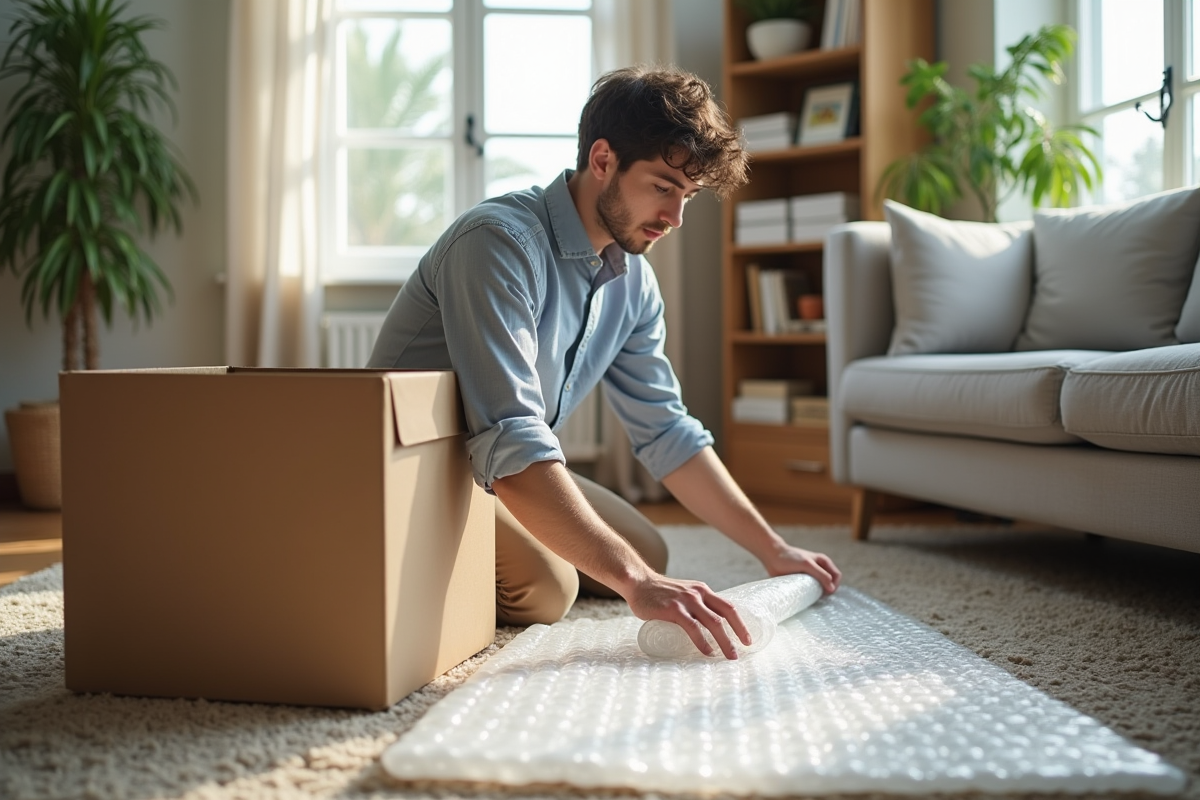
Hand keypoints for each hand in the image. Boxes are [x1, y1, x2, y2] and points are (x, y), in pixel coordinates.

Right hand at [622, 574, 751, 659]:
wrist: (637, 583)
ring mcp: (686, 601)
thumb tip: (704, 628)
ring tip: (729, 656)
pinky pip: (693, 627)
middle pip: (726, 615)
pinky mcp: (673, 609)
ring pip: (713, 622)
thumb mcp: (683, 595)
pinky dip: (702, 641)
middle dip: (738, 634)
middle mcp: (698, 594)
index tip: (747, 639)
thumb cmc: (659, 593)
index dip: (740, 624)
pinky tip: (708, 651)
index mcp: (703, 591)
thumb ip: (693, 606)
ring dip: (724, 641)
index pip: (728, 607)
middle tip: (742, 652)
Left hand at [761, 544, 841, 593]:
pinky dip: (811, 594)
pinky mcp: (803, 580)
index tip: (825, 593)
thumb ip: (821, 575)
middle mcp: (819, 568)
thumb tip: (832, 589)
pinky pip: (812, 589)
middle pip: (830, 583)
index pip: (836, 576)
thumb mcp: (807, 565)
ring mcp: (811, 574)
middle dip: (827, 591)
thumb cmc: (790, 557)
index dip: (834, 585)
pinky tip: (806, 597)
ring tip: (810, 597)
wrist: (772, 556)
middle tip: (816, 596)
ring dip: (819, 594)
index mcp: (824, 561)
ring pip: (821, 587)